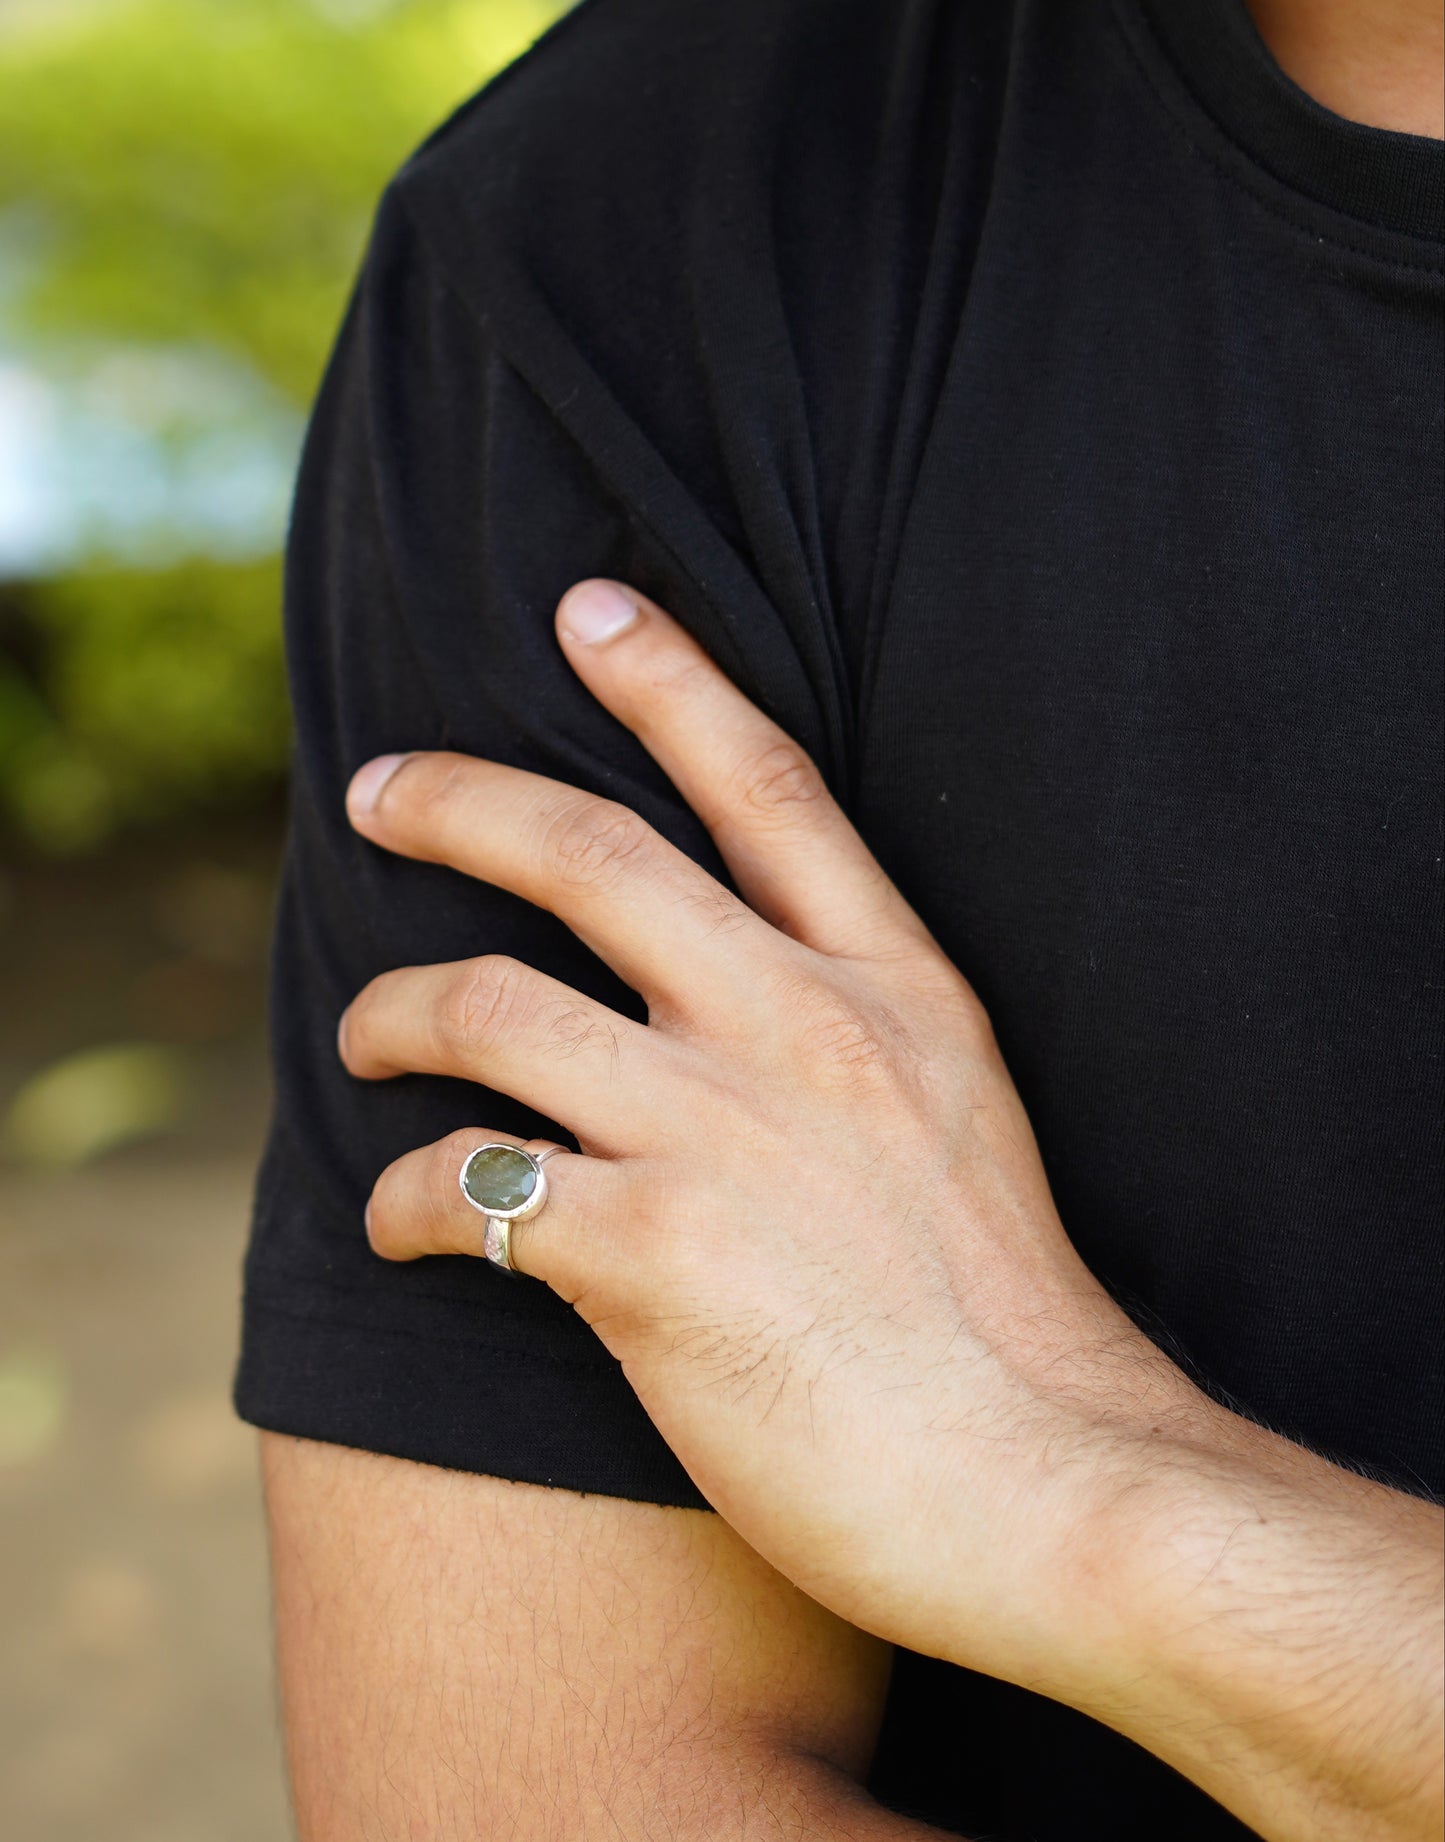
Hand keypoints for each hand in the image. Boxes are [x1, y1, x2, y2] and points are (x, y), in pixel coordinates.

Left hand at [337, 579, 1444, 1840]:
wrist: (1049, 1479)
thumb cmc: (1007, 1319)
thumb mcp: (961, 1116)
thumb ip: (856, 1038)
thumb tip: (730, 1004)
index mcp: (891, 985)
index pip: (766, 783)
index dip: (669, 679)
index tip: (588, 608)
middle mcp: (798, 1027)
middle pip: (589, 853)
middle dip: (459, 800)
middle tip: (375, 789)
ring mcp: (721, 1131)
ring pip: (490, 1003)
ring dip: (391, 1011)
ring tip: (362, 1039)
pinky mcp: (652, 1256)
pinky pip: (469, 1186)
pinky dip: (404, 1200)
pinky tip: (397, 1225)